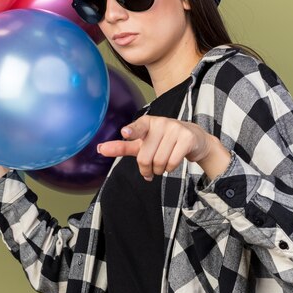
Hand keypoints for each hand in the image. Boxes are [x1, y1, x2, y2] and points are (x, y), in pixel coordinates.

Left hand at [97, 115, 229, 180]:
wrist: (193, 139)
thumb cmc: (162, 141)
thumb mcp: (141, 144)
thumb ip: (121, 147)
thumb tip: (99, 149)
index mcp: (147, 122)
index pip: (138, 127)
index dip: (132, 131)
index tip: (125, 133)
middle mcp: (161, 122)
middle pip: (145, 156)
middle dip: (146, 169)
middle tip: (150, 169)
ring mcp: (175, 129)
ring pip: (159, 161)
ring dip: (159, 170)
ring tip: (162, 165)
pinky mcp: (187, 138)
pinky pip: (172, 162)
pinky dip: (170, 168)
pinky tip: (172, 163)